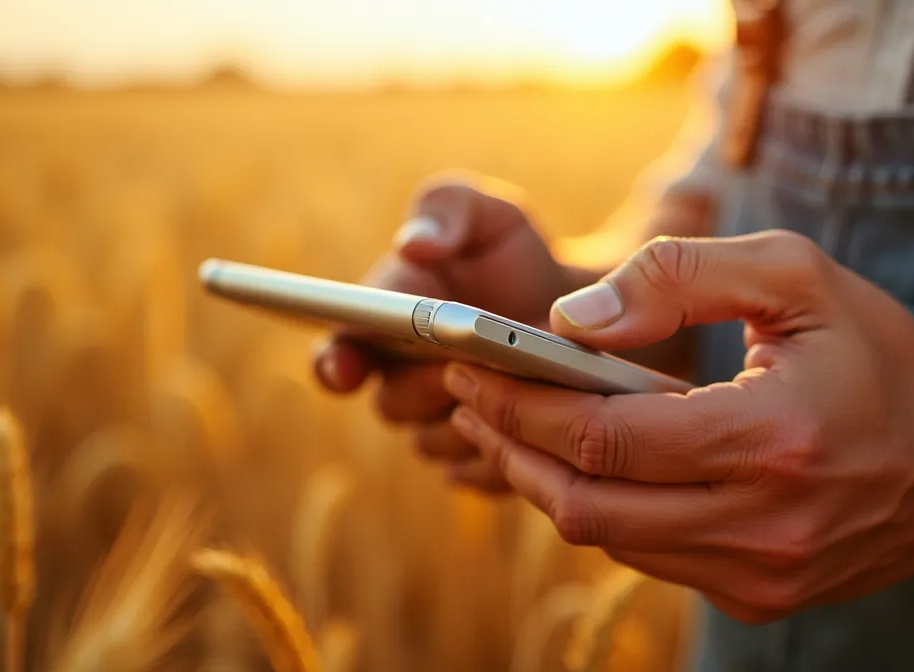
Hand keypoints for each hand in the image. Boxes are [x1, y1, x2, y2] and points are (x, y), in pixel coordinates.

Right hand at [313, 176, 572, 492]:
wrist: (579, 304)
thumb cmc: (514, 252)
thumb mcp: (483, 213)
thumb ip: (444, 212)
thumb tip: (414, 245)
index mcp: (381, 325)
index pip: (335, 355)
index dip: (334, 365)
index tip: (346, 366)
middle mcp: (400, 383)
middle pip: (392, 405)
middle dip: (426, 382)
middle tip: (466, 360)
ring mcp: (439, 427)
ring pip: (434, 444)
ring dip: (471, 415)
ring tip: (520, 381)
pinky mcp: (482, 461)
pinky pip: (480, 473)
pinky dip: (508, 448)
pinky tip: (541, 417)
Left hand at [442, 232, 913, 621]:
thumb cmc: (881, 356)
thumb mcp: (797, 276)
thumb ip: (680, 278)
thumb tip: (569, 319)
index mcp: (774, 438)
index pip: (606, 437)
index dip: (523, 402)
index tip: (472, 363)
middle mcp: (765, 525)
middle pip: (587, 504)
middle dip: (511, 446)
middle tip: (470, 396)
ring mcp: (760, 574)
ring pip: (609, 539)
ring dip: (546, 481)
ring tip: (512, 424)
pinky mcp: (758, 597)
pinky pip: (649, 556)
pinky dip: (604, 508)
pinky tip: (585, 462)